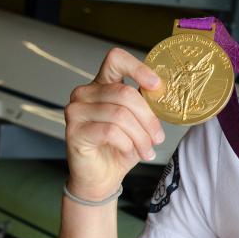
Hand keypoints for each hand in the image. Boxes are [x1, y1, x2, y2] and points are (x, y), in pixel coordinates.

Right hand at [64, 48, 164, 200]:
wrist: (102, 178)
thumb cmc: (121, 147)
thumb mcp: (139, 122)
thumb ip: (146, 104)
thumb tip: (164, 92)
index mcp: (102, 84)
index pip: (115, 59)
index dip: (138, 68)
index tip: (156, 85)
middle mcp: (85, 93)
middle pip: (124, 93)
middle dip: (148, 118)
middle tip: (158, 137)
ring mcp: (76, 111)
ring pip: (120, 115)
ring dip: (140, 136)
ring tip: (147, 150)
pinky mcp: (74, 131)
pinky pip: (110, 131)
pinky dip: (127, 143)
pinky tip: (130, 152)